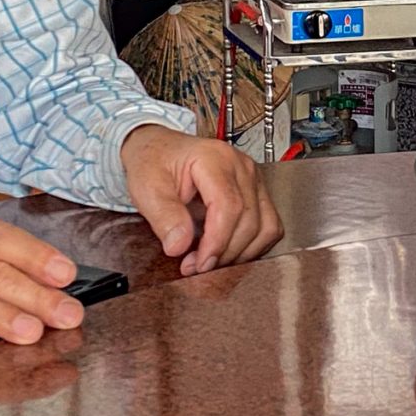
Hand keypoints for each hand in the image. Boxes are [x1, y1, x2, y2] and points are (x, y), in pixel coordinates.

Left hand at [122, 125, 282, 274]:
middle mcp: (241, 167)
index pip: (229, 206)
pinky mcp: (257, 192)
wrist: (159, 150)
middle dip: (225, 252)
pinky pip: (269, 226)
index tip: (199, 263)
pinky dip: (252, 246)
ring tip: (211, 259)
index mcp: (215, 159)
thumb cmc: (154, 162)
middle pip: (250, 220)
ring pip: (266, 227)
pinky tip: (227, 251)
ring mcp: (253, 179)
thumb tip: (179, 246)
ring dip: (242, 252)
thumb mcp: (147, 187)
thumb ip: (163, 216)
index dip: (217, 242)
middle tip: (197, 266)